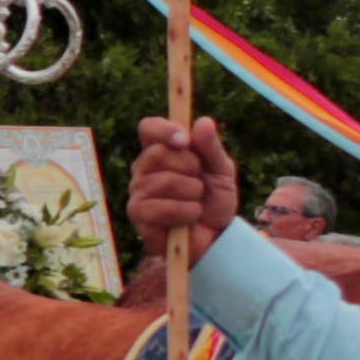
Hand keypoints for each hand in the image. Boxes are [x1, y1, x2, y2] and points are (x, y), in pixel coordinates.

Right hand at [130, 117, 243, 253]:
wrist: (216, 238)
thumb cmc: (214, 202)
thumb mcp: (222, 172)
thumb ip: (212, 148)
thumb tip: (203, 121)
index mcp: (161, 151)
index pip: (148, 128)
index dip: (164, 129)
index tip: (184, 140)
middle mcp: (144, 169)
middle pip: (158, 152)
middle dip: (190, 167)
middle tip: (200, 183)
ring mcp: (138, 191)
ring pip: (164, 180)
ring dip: (192, 193)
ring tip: (196, 203)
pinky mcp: (138, 214)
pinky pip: (161, 206)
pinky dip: (185, 212)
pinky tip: (188, 218)